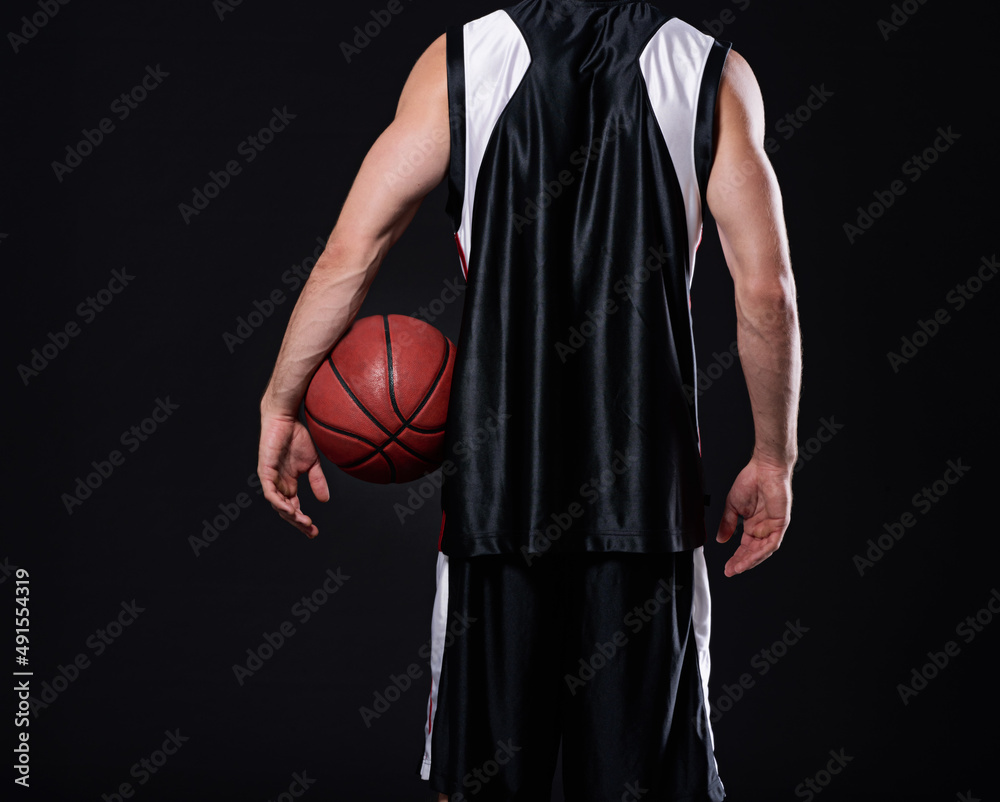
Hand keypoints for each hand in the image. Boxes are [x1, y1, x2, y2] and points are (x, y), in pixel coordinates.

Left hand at [257, 410, 329, 536]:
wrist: (285, 419)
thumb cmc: (297, 438)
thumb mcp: (312, 464)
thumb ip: (317, 481)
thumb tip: (325, 500)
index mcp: (288, 485)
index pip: (294, 508)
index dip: (303, 521)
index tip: (314, 532)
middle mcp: (278, 485)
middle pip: (286, 511)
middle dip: (298, 523)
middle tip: (311, 531)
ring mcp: (270, 479)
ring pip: (277, 505)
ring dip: (290, 515)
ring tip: (302, 522)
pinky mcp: (265, 472)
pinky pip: (270, 493)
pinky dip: (279, 503)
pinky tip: (289, 510)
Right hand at [715, 456, 792, 576]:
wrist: (763, 468)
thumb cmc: (751, 480)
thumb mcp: (732, 506)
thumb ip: (727, 524)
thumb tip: (720, 539)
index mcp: (753, 524)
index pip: (745, 546)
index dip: (736, 557)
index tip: (727, 567)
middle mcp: (763, 528)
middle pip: (753, 552)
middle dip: (741, 562)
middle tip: (730, 571)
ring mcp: (773, 527)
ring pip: (763, 551)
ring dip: (750, 561)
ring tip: (738, 568)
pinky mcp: (780, 524)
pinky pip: (772, 543)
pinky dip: (761, 552)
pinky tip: (750, 558)